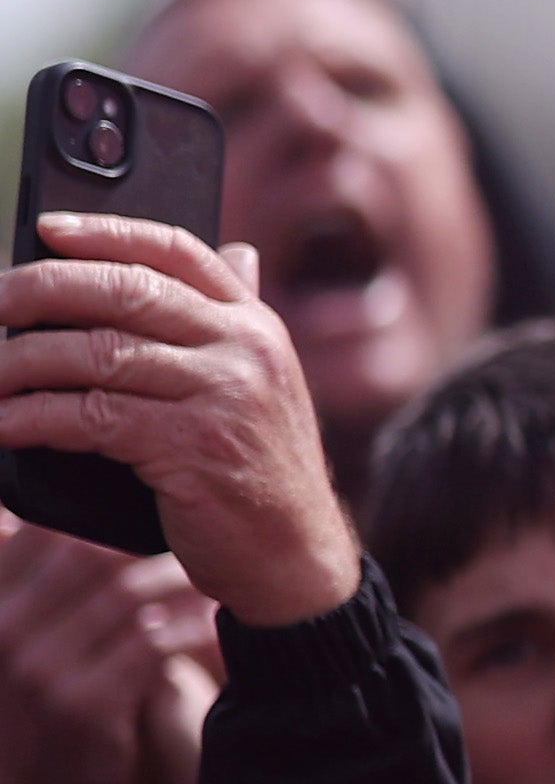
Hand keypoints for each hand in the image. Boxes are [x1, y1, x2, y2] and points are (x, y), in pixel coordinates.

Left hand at [0, 214, 362, 624]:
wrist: (295, 555)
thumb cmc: (260, 470)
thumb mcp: (260, 383)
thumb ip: (233, 323)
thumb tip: (234, 252)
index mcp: (255, 325)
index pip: (178, 251)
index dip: (107, 231)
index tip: (46, 228)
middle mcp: (247, 349)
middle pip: (127, 292)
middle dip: (44, 291)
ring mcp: (224, 396)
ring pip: (98, 354)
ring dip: (23, 364)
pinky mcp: (193, 447)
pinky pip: (91, 417)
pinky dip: (34, 419)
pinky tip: (7, 423)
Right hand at [0, 527, 220, 783]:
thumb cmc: (41, 710)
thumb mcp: (23, 641)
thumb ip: (35, 577)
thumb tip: (48, 508)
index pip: (37, 529)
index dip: (99, 511)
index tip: (148, 507)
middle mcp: (0, 637)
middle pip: (86, 553)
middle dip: (149, 539)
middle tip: (200, 533)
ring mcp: (37, 675)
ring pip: (125, 594)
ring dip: (182, 580)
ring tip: (218, 571)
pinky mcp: (85, 709)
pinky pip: (152, 645)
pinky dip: (192, 628)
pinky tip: (215, 620)